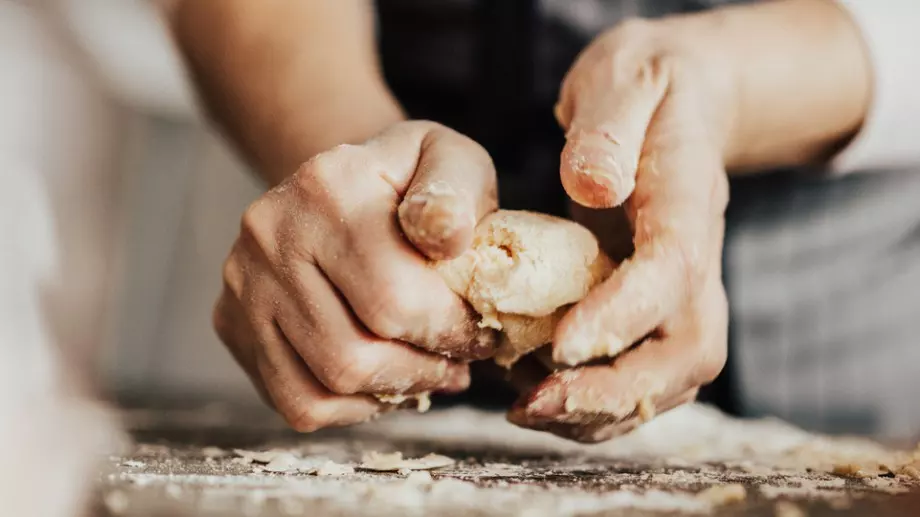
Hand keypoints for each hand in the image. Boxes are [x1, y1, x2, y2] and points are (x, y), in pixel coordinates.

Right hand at [215, 121, 497, 430]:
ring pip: (326, 386)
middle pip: (354, 354)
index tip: (482, 334)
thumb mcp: (448, 160)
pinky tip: (385, 380)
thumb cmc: (407, 182)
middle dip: (425, 369)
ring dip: (393, 392)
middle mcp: (271, 233)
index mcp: (327, 186)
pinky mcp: (232, 322)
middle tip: (459, 361)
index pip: (393, 298)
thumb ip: (456, 193)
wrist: (339, 186)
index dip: (452, 332)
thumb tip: (447, 238)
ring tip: (428, 370)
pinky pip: (296, 401)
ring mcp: (243, 282)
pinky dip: (352, 407)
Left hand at [508, 19, 731, 441]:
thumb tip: (594, 187)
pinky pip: (643, 375)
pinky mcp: (660, 310)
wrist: (679, 99)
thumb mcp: (624, 79)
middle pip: (685, 352)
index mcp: (689, 200)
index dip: (622, 316)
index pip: (671, 271)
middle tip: (533, 403)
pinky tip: (537, 393)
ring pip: (668, 379)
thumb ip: (608, 128)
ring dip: (600, 411)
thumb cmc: (644, 85)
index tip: (559, 346)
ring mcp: (684, 292)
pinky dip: (595, 402)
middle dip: (612, 392)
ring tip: (526, 409)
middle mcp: (698, 259)